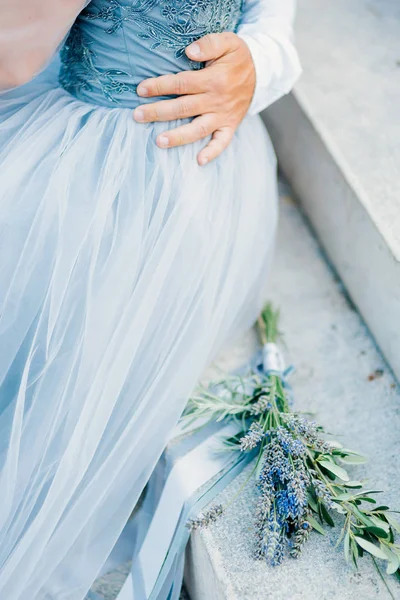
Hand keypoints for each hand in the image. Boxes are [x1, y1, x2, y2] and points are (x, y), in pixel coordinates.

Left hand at [133, 32, 255, 165]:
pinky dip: (212, 153)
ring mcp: (223, 116)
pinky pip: (222, 142)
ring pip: (198, 129)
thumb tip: (189, 52)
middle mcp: (216, 101)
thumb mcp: (229, 41)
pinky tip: (199, 161)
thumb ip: (209, 43)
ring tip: (159, 142)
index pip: (181, 84)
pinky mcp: (230, 126)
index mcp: (213, 80)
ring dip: (178, 137)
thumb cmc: (238, 57)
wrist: (261, 73)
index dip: (159, 86)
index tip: (140, 90)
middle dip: (158, 112)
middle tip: (137, 116)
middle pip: (183, 108)